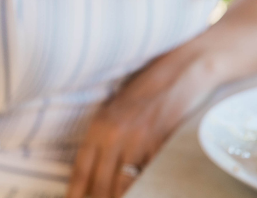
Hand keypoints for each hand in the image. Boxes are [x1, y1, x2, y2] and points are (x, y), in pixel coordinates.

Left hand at [67, 48, 219, 197]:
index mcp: (99, 126)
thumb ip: (103, 137)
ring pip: (124, 184)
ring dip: (120, 197)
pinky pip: (150, 176)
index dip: (75, 192)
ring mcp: (140, 141)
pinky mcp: (162, 145)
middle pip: (101, 183)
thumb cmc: (146, 89)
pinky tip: (142, 192)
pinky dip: (145, 187)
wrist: (181, 71)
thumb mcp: (115, 110)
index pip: (81, 168)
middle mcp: (115, 135)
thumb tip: (92, 167)